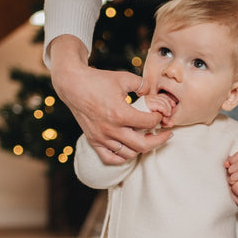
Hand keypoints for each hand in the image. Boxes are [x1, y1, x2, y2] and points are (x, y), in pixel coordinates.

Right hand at [49, 35, 172, 163]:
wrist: (73, 85)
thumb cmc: (98, 80)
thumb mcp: (123, 78)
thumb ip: (141, 84)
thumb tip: (152, 92)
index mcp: (120, 114)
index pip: (149, 123)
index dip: (158, 119)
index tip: (159, 115)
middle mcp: (111, 129)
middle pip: (143, 145)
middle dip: (158, 140)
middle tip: (165, 134)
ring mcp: (102, 137)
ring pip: (129, 154)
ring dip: (141, 148)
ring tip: (146, 139)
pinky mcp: (94, 141)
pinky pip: (111, 159)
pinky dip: (122, 157)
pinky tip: (129, 149)